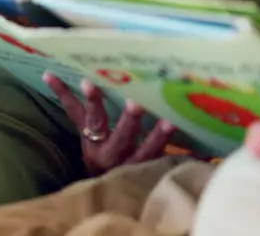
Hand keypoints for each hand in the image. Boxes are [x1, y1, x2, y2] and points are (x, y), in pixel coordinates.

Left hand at [43, 73, 176, 175]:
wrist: (101, 184)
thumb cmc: (135, 172)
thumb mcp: (154, 169)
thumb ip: (176, 158)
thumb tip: (209, 149)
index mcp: (133, 163)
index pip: (149, 151)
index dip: (158, 139)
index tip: (170, 123)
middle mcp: (112, 155)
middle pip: (121, 138)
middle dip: (129, 121)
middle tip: (136, 104)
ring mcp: (94, 143)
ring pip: (94, 123)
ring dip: (94, 103)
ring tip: (89, 83)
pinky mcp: (83, 132)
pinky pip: (73, 112)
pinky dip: (62, 93)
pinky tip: (49, 75)